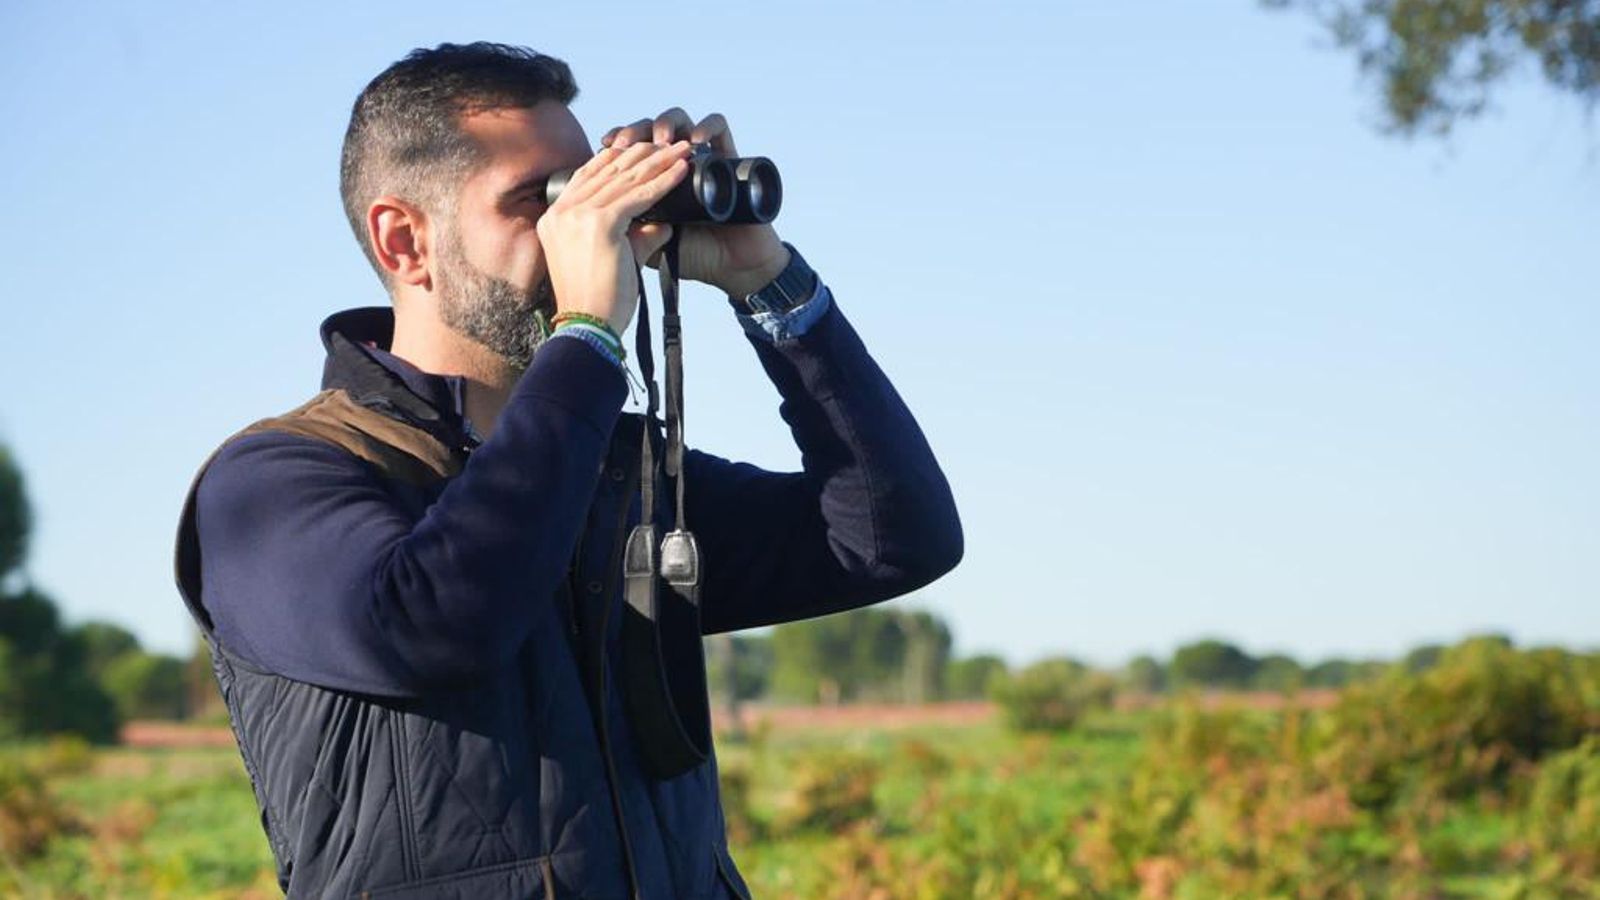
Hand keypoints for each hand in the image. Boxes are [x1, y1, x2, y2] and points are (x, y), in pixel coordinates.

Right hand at [534, 140, 693, 334]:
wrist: (590, 327)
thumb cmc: (599, 302)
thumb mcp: (611, 259)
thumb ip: (635, 237)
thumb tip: (663, 223)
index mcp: (554, 218)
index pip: (588, 176)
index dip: (617, 159)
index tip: (642, 149)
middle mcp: (561, 211)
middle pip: (608, 170)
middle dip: (642, 153)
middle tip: (671, 141)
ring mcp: (577, 215)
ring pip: (626, 178)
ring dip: (659, 160)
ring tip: (683, 149)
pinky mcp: (600, 223)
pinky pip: (639, 196)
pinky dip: (663, 181)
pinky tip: (681, 170)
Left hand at [602, 108, 790, 297]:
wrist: (735, 269)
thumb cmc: (693, 258)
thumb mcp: (647, 247)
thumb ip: (623, 230)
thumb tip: (594, 212)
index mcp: (656, 178)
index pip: (630, 149)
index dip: (614, 147)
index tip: (600, 147)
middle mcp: (678, 162)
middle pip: (650, 130)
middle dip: (634, 133)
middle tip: (623, 142)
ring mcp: (704, 156)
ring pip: (679, 119)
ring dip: (666, 124)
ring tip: (659, 142)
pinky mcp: (731, 158)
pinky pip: (719, 127)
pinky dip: (708, 126)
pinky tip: (695, 141)